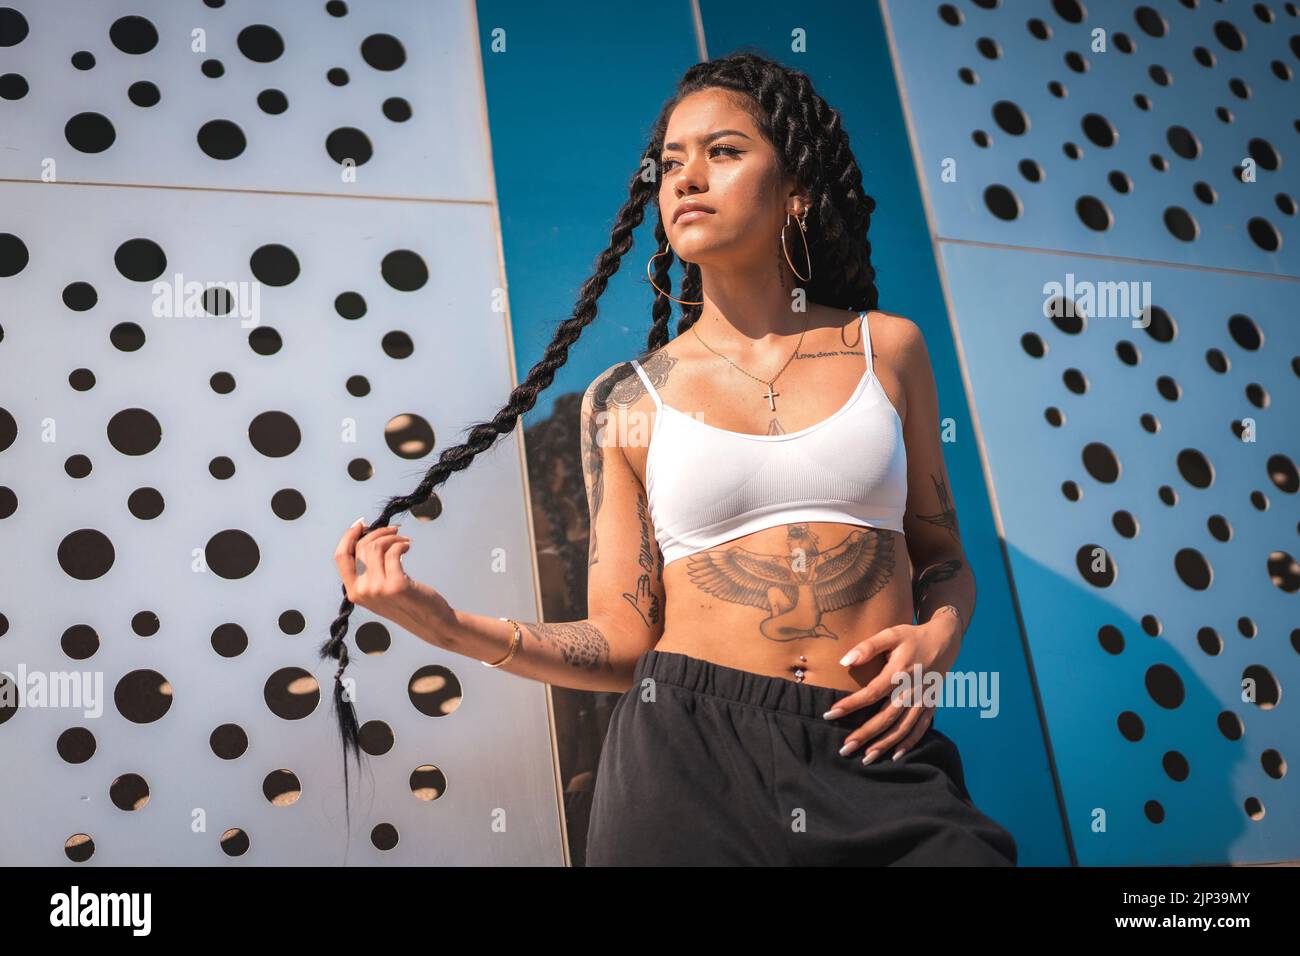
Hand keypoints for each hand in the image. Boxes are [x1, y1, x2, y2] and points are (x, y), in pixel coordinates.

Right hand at [334, 518, 433, 628]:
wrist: (432, 623)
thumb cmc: (407, 603)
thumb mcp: (379, 591)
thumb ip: (369, 571)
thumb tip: (367, 537)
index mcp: (354, 593)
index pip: (341, 557)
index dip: (348, 537)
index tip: (361, 524)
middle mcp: (362, 592)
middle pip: (362, 547)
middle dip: (378, 533)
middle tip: (394, 531)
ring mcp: (378, 590)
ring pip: (376, 547)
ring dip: (392, 537)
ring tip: (404, 540)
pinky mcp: (396, 585)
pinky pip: (394, 552)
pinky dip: (402, 544)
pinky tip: (408, 546)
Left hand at [824, 613, 962, 763]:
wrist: (944, 641)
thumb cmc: (912, 637)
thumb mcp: (891, 634)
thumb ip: (868, 646)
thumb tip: (844, 661)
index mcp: (900, 671)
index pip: (872, 692)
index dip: (851, 704)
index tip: (830, 714)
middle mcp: (912, 689)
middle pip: (886, 717)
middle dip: (865, 734)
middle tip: (844, 749)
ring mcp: (923, 700)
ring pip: (903, 727)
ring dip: (884, 744)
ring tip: (866, 759)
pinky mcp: (930, 705)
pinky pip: (921, 728)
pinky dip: (909, 743)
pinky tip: (895, 756)